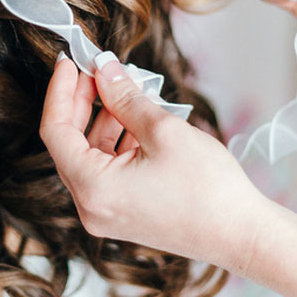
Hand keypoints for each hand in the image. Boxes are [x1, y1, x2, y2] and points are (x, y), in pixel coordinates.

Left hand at [40, 55, 267, 270]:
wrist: (241, 234)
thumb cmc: (208, 188)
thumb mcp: (163, 130)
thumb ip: (125, 97)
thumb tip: (103, 70)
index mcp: (92, 188)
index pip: (54, 131)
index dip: (60, 92)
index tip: (71, 62)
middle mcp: (91, 207)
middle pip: (69, 143)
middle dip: (82, 103)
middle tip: (98, 70)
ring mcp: (106, 214)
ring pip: (90, 155)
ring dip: (103, 120)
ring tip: (126, 90)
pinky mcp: (124, 214)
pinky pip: (107, 171)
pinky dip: (117, 142)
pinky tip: (138, 119)